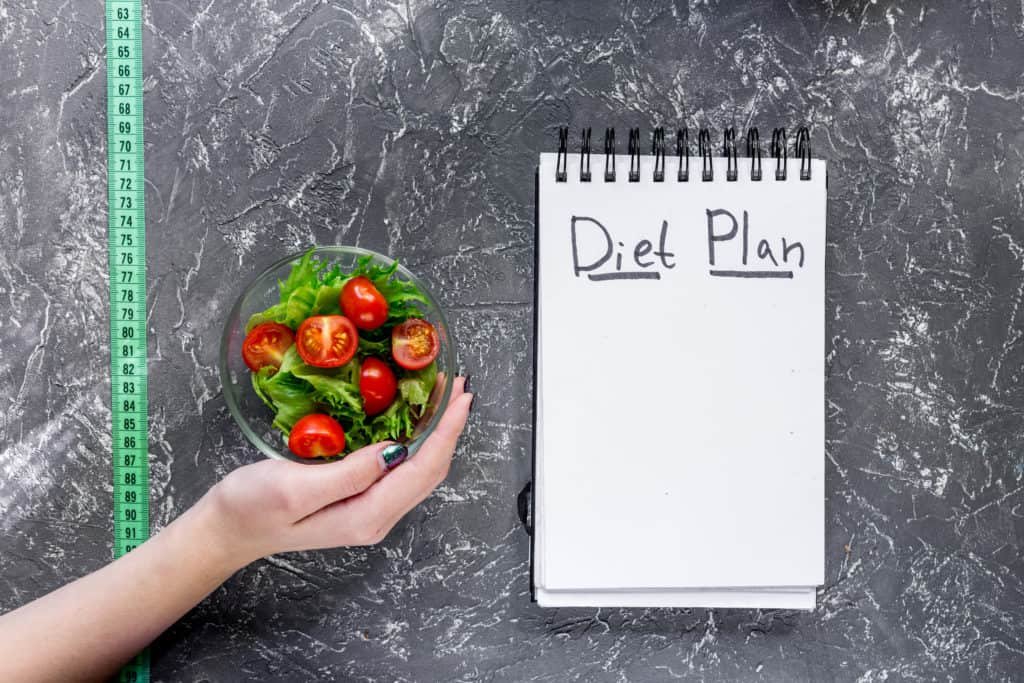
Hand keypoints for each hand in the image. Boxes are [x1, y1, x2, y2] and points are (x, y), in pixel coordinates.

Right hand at [197, 376, 472, 567]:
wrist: (225, 530)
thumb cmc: (251, 507)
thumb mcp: (294, 487)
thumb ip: (349, 473)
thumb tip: (395, 450)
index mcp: (367, 516)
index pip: (424, 469)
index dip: (448, 430)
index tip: (462, 395)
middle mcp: (377, 517)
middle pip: (430, 469)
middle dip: (450, 426)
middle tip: (460, 384)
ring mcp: (370, 510)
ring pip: (419, 469)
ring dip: (437, 431)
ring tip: (445, 395)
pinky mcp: (359, 498)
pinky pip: (401, 468)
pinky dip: (416, 438)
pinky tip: (415, 416)